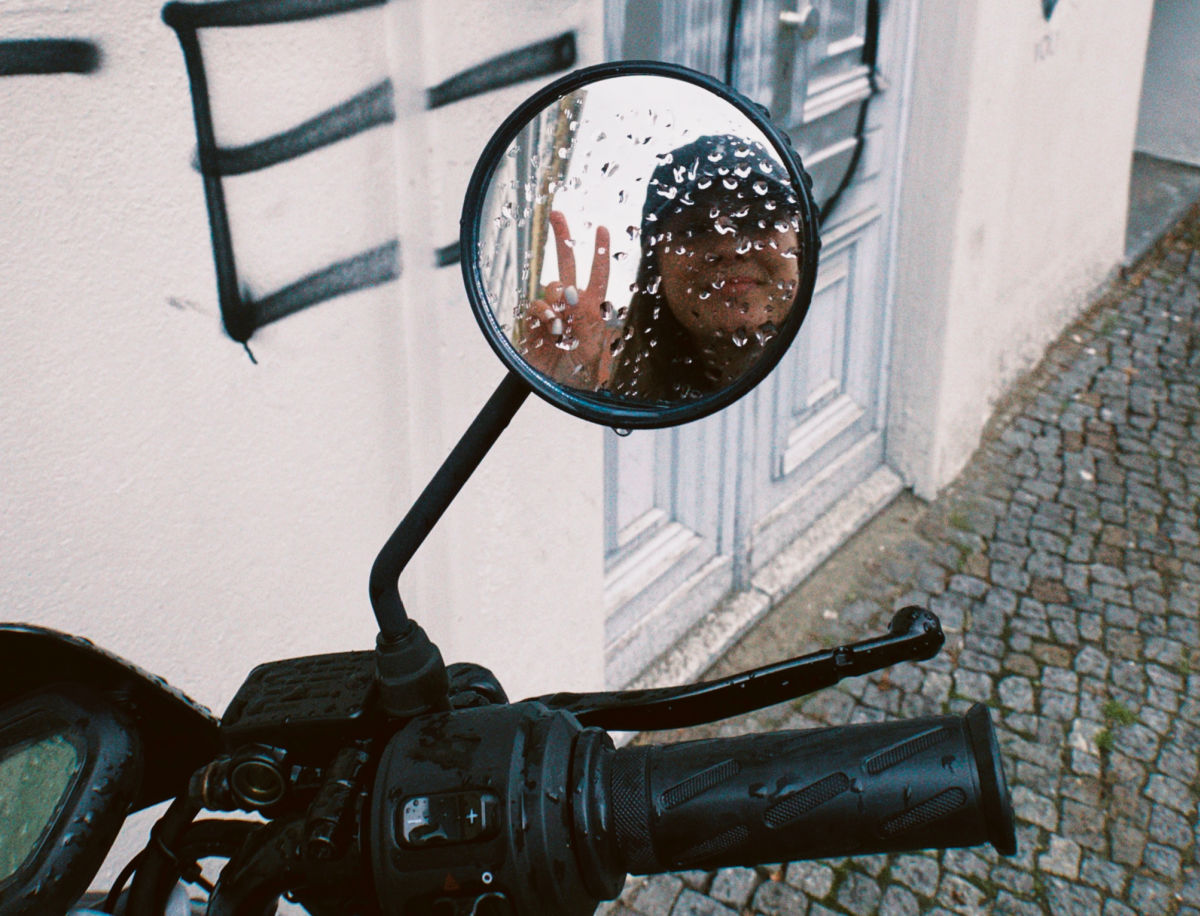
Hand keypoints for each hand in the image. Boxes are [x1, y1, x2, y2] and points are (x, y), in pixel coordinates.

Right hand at [519, 210, 610, 387]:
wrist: (558, 390)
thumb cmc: (583, 375)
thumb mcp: (595, 349)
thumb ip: (586, 319)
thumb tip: (573, 293)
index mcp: (592, 308)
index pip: (598, 274)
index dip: (600, 252)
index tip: (603, 229)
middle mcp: (571, 305)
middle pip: (567, 264)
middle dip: (562, 238)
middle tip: (556, 214)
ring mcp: (551, 312)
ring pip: (550, 286)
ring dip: (555, 298)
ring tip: (560, 324)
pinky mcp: (533, 323)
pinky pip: (534, 305)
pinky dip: (541, 312)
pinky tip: (548, 327)